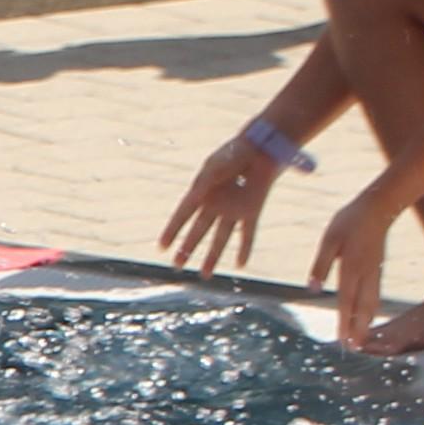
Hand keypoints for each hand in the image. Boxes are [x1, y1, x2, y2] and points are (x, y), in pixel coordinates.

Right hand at [158, 132, 283, 272]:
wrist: (262, 148)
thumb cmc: (234, 154)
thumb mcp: (213, 168)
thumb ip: (203, 184)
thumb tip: (192, 199)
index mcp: (201, 191)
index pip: (182, 215)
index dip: (172, 231)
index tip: (162, 247)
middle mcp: (215, 204)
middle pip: (198, 232)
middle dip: (187, 249)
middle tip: (177, 266)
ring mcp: (233, 209)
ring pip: (220, 239)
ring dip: (212, 257)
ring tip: (204, 275)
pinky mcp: (251, 211)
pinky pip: (247, 234)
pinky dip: (245, 249)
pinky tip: (241, 265)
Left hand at [308, 184, 404, 348]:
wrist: (379, 207)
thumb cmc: (349, 221)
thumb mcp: (329, 239)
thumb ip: (321, 264)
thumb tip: (312, 288)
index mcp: (351, 268)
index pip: (346, 301)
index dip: (344, 322)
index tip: (342, 339)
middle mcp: (366, 274)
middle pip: (362, 308)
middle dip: (359, 329)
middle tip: (354, 348)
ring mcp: (375, 272)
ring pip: (372, 303)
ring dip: (366, 322)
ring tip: (361, 339)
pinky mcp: (378, 269)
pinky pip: (375, 295)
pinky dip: (371, 310)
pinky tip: (367, 317)